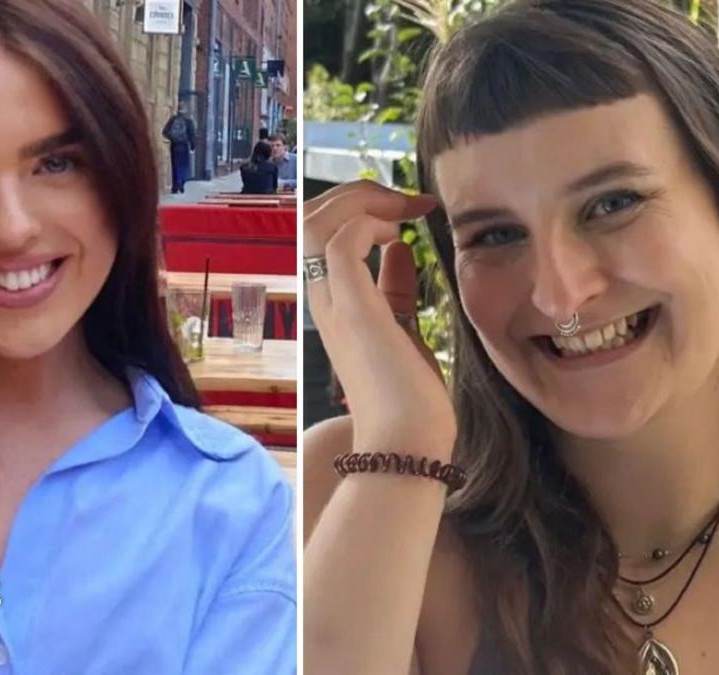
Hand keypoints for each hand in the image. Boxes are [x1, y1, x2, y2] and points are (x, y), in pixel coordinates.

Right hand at [305, 180, 455, 459]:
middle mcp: (323, 299)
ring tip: (401, 210)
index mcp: (333, 303)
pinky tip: (398, 235)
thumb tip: (400, 248)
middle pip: (308, 219)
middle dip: (354, 194)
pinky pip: (342, 243)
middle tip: (405, 201)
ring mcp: (332, 304)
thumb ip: (395, 287)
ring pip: (315, 222)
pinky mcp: (352, 310)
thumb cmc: (409, 399)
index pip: (320, 235)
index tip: (410, 210)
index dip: (357, 208)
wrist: (408, 444)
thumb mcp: (403, 327)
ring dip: (359, 202)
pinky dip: (368, 225)